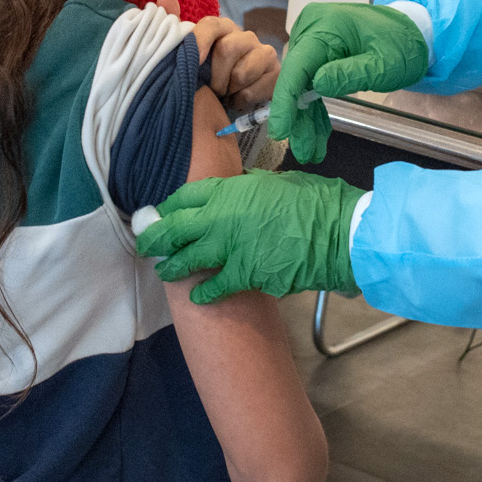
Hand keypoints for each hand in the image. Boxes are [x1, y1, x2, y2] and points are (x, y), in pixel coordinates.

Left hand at [137, 172, 361, 303]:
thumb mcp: (276, 183)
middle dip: (156, 237)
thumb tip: (239, 187)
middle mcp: (221, 217)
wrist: (336, 233)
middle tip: (145, 244)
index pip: (186, 196)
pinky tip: (195, 298)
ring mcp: (229, 248)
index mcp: (230, 190)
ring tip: (163, 271)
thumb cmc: (313, 201)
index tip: (163, 213)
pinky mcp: (244, 275)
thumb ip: (250, 187)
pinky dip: (203, 293)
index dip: (170, 206)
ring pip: (187, 259)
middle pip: (175, 227)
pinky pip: (214, 286)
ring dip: (172, 267)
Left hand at [193, 15, 278, 107]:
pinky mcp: (276, 71)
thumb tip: (183, 47)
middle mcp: (246, 36)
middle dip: (215, 77)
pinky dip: (239, 102)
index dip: (201, 41)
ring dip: (228, 91)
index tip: (195, 62)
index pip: (211, 25)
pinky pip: (250, 92)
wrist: (238, 97)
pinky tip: (237, 99)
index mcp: (224, 29)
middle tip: (212, 90)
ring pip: (240, 74)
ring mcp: (264, 52)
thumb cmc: (214, 77)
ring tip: (225, 94)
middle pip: (227, 49)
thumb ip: (189, 53)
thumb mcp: (198, 64)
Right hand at [270, 2, 430, 163]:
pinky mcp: (319, 52)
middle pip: (296, 78)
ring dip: (306, 118)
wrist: (414, 31)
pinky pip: (311, 82)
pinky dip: (315, 108)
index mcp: (325, 26)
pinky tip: (317, 134)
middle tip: (305, 152)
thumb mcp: (384, 64)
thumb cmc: (403, 45)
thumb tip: (316, 85)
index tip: (281, 131)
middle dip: (299, 118)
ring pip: (301, 85)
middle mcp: (311, 29)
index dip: (286, 101)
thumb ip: (351, 74)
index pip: (297, 66)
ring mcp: (313, 40)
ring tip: (311, 152)